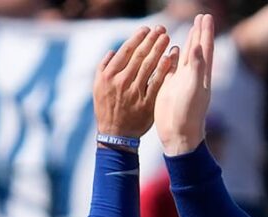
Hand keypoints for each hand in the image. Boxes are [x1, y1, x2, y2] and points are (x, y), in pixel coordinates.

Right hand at [93, 25, 175, 139]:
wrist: (116, 135)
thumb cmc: (106, 108)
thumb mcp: (97, 87)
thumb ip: (103, 67)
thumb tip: (113, 51)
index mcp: (109, 75)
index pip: (126, 51)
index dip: (138, 38)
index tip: (146, 29)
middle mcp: (122, 81)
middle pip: (140, 55)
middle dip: (151, 39)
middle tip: (161, 29)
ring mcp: (135, 92)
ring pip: (149, 66)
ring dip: (159, 49)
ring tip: (167, 38)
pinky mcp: (147, 102)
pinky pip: (157, 82)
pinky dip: (164, 69)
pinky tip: (170, 58)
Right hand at [154, 14, 214, 155]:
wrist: (178, 134)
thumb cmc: (189, 114)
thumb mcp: (193, 89)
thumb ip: (195, 67)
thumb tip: (196, 46)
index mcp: (201, 74)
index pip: (204, 48)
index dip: (205, 32)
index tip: (206, 17)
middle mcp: (193, 75)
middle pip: (197, 48)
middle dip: (199, 32)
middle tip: (201, 16)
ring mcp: (181, 81)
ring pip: (185, 56)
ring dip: (188, 42)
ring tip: (191, 29)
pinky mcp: (170, 87)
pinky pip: (173, 67)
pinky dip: (174, 56)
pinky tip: (173, 50)